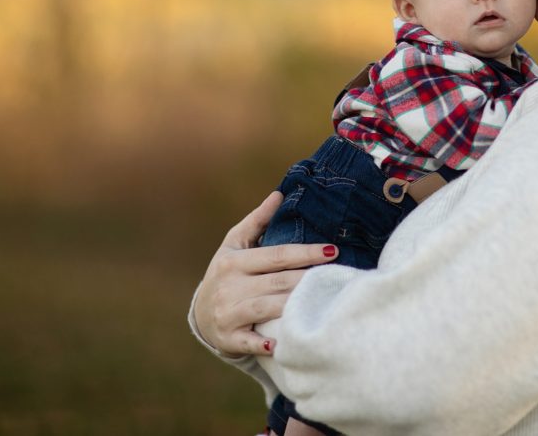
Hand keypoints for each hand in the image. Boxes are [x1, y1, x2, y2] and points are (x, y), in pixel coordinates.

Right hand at [192, 191, 338, 356]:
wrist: (201, 314)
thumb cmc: (227, 273)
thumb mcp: (235, 244)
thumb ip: (257, 221)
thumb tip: (279, 193)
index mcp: (233, 261)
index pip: (277, 255)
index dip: (306, 252)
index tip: (332, 250)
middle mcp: (229, 286)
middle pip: (277, 281)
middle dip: (307, 279)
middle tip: (337, 276)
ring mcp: (228, 313)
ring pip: (267, 308)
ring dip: (294, 305)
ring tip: (323, 301)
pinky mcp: (229, 338)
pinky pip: (248, 342)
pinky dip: (263, 344)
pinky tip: (282, 344)